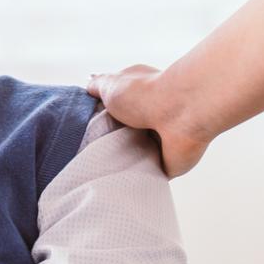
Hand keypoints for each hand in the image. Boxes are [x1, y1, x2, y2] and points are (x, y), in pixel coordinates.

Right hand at [87, 63, 210, 176]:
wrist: (182, 114)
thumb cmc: (146, 95)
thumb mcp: (110, 84)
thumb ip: (98, 85)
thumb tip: (89, 82)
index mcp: (139, 95)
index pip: (116, 109)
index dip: (99, 118)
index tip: (82, 128)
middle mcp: (150, 116)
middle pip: (123, 133)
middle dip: (108, 141)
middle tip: (86, 153)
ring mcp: (161, 139)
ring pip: (134, 154)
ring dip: (121, 160)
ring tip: (100, 169)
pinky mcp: (168, 161)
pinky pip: (148, 174)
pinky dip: (136, 178)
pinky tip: (120, 181)